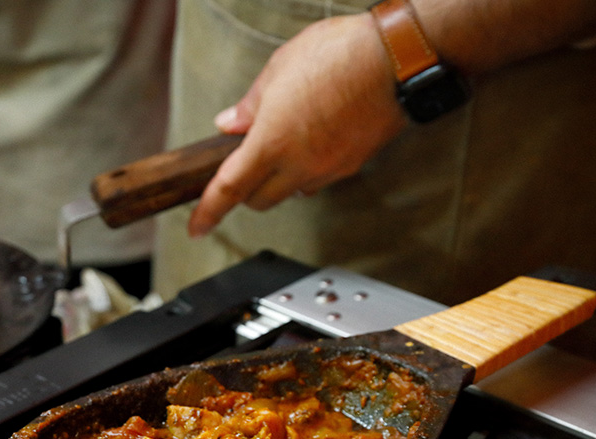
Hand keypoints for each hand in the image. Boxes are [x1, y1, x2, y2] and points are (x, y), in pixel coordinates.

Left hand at [187, 13, 407, 236]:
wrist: (398, 59)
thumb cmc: (340, 54)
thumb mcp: (279, 68)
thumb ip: (250, 104)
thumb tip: (229, 123)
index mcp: (271, 142)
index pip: (229, 189)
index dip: (208, 212)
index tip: (196, 227)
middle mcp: (299, 165)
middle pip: (260, 200)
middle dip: (247, 190)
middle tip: (245, 162)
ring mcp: (328, 170)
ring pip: (292, 192)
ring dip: (280, 180)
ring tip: (285, 143)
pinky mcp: (351, 166)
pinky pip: (319, 180)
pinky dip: (308, 170)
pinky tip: (313, 140)